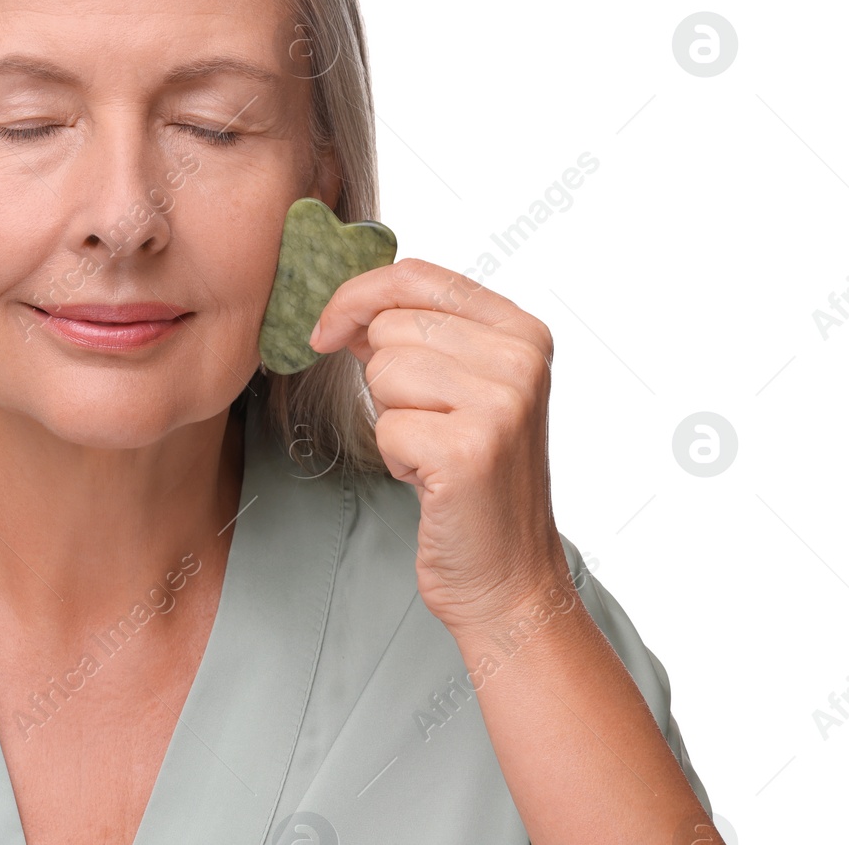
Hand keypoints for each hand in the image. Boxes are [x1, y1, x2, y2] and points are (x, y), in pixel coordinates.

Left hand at [309, 257, 569, 633]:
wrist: (507, 574)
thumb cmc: (470, 479)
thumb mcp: (456, 388)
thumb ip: (413, 335)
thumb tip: (345, 303)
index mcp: (522, 331)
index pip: (417, 275)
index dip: (357, 296)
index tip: (326, 330)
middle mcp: (522, 359)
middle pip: (390, 325)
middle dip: (382, 377)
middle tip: (424, 423)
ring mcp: (502, 403)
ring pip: (383, 371)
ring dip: (391, 418)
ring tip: (433, 450)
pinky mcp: (470, 449)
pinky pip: (385, 425)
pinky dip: (395, 457)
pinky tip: (432, 479)